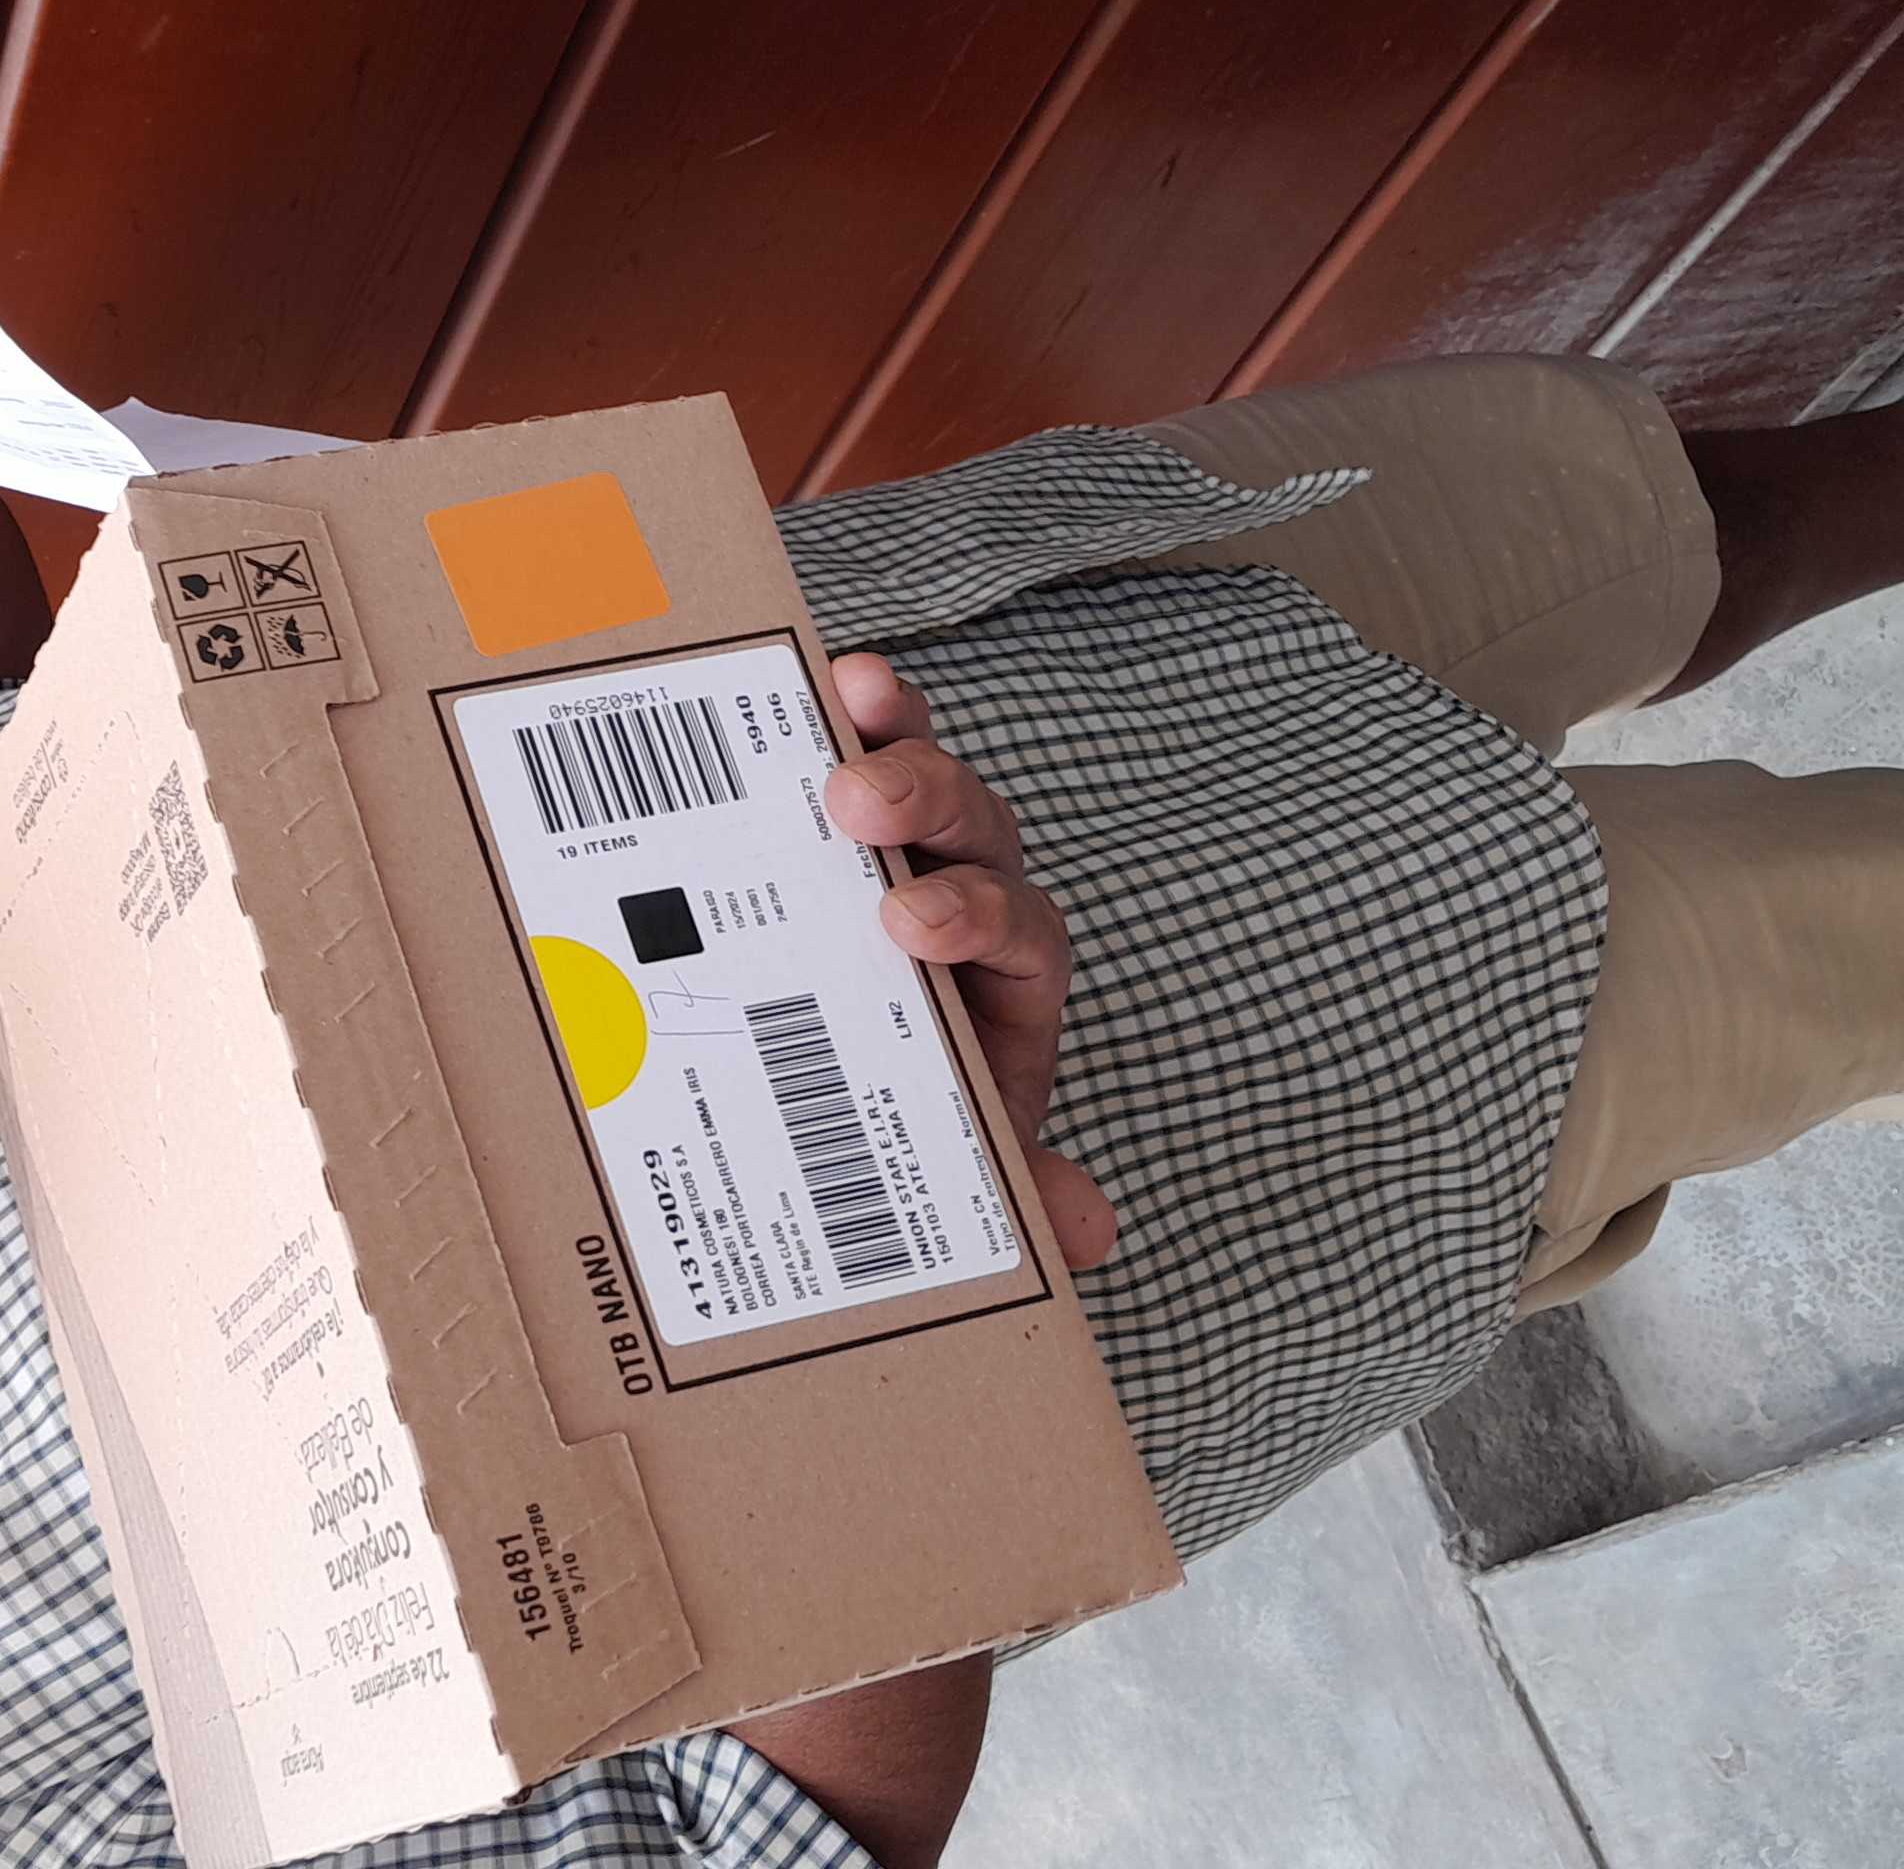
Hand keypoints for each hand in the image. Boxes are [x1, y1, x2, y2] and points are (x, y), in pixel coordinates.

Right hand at [819, 654, 1116, 1272]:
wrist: (877, 1101)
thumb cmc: (920, 1116)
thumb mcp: (966, 1166)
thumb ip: (1018, 1192)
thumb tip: (1083, 1228)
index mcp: (1010, 977)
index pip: (1016, 930)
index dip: (973, 915)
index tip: (911, 924)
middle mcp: (975, 895)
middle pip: (976, 829)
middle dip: (927, 803)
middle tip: (857, 802)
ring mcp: (918, 847)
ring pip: (924, 772)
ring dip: (894, 729)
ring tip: (854, 688)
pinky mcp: (853, 820)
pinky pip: (859, 750)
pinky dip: (847, 712)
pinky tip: (821, 675)